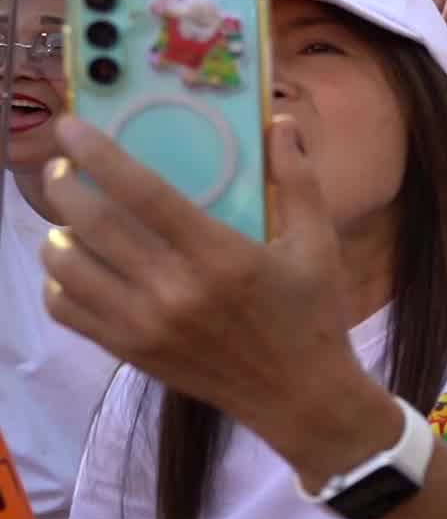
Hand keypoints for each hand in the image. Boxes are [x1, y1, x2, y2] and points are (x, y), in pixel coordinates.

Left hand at [39, 114, 358, 433]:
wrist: (300, 396)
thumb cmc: (312, 314)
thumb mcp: (319, 243)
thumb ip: (299, 179)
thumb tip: (280, 121)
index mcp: (223, 257)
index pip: (144, 194)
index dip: (100, 156)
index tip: (71, 128)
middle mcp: (176, 291)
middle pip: (93, 225)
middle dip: (64, 187)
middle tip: (62, 169)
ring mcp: (147, 325)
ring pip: (68, 268)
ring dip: (56, 233)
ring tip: (66, 218)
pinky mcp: (131, 351)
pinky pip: (69, 310)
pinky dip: (58, 282)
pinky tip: (73, 266)